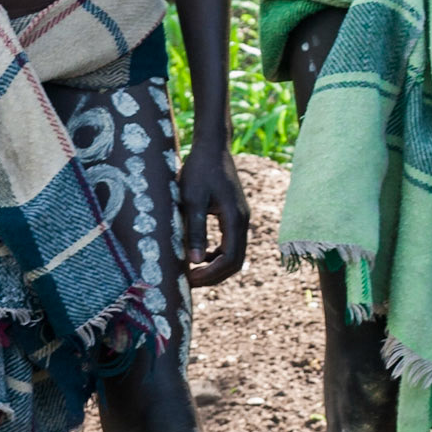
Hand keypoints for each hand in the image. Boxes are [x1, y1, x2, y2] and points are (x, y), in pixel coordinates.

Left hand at [180, 146, 249, 287]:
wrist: (212, 147)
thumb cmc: (199, 170)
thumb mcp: (192, 200)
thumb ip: (195, 231)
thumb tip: (195, 262)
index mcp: (235, 219)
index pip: (229, 259)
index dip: (210, 275)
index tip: (189, 280)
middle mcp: (243, 221)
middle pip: (236, 262)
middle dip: (214, 276)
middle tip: (190, 283)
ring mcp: (241, 218)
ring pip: (235, 254)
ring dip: (216, 267)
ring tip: (193, 273)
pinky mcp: (235, 214)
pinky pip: (231, 243)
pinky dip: (218, 255)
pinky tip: (200, 255)